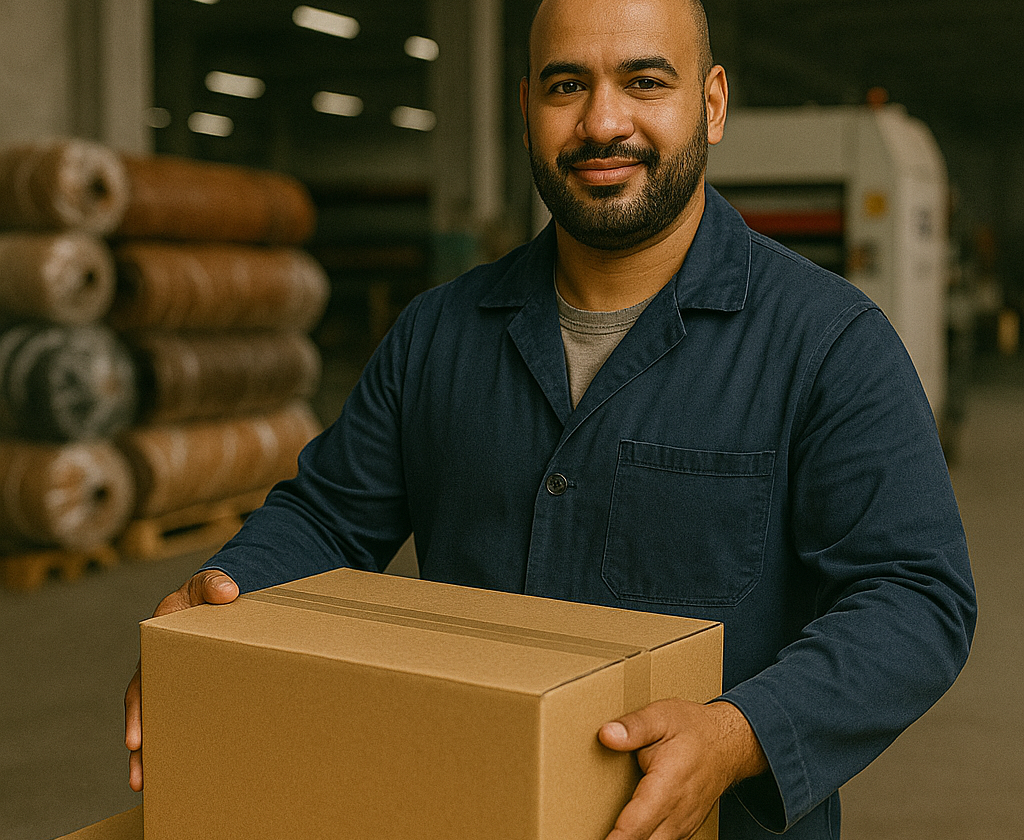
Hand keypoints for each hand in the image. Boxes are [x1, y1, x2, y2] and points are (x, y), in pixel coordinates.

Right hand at [124, 570, 238, 791]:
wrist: (221, 595)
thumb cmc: (210, 591)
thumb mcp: (208, 584)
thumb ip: (214, 584)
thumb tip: (228, 591)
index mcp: (156, 646)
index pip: (142, 682)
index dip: (138, 712)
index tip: (135, 739)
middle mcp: (160, 667)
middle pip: (146, 711)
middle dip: (139, 746)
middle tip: (139, 777)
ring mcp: (177, 679)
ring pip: (163, 719)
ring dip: (155, 751)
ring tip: (151, 785)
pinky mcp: (196, 688)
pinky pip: (186, 714)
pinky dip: (183, 737)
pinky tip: (189, 763)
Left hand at [599, 699, 767, 839]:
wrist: (729, 744)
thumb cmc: (694, 729)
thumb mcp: (662, 716)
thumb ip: (634, 727)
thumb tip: (606, 734)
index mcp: (667, 787)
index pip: (636, 825)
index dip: (616, 838)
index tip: (600, 839)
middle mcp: (676, 813)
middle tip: (590, 833)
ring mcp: (682, 826)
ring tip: (611, 833)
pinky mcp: (683, 829)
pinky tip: (628, 833)